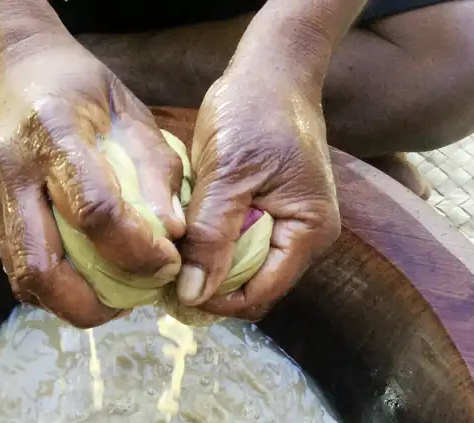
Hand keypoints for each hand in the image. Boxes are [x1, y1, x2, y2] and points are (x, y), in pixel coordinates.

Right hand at [0, 37, 184, 327]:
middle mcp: (14, 172)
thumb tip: (175, 233)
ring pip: (23, 278)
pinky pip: (18, 268)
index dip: (137, 249)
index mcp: (54, 133)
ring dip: (71, 303)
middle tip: (137, 298)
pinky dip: (55, 289)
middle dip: (94, 303)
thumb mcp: (128, 109)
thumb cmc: (76, 82)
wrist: (4, 64)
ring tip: (114, 298)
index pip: (95, 210)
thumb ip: (154, 168)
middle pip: (42, 266)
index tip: (169, 261)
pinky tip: (87, 281)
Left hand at [175, 66, 340, 320]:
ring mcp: (289, 227)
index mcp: (308, 232)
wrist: (270, 71)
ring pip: (243, 269)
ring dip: (209, 267)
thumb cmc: (255, 111)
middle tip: (164, 275)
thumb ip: (212, 237)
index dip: (216, 300)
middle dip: (210, 287)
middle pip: (253, 287)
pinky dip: (213, 245)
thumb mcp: (228, 174)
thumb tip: (192, 297)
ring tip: (171, 256)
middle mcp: (305, 238)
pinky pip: (239, 245)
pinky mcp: (270, 214)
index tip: (172, 291)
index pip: (260, 293)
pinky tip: (185, 237)